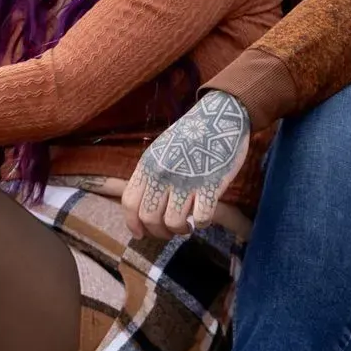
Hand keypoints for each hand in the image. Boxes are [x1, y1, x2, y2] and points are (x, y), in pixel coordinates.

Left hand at [122, 91, 250, 238]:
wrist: (220, 117)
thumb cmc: (190, 135)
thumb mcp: (160, 151)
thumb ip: (150, 176)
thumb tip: (143, 208)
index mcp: (148, 165)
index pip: (129, 203)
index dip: (133, 224)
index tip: (141, 234)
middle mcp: (163, 174)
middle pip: (149, 218)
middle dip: (159, 232)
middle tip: (170, 231)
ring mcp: (187, 180)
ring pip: (173, 223)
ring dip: (181, 230)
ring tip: (188, 225)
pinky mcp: (211, 185)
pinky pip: (202, 218)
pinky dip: (202, 223)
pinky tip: (204, 216)